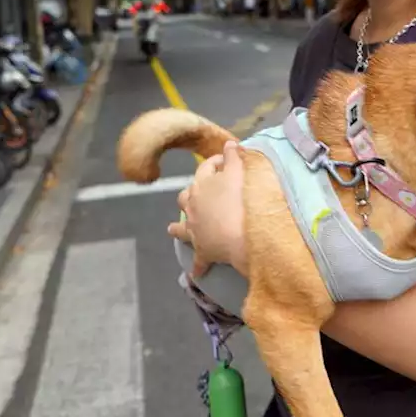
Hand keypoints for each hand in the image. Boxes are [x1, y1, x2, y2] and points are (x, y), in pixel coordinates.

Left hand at [167, 141, 245, 276]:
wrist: (243, 234)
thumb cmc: (242, 199)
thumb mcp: (239, 172)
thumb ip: (234, 157)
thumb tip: (229, 143)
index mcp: (202, 185)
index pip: (205, 168)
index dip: (215, 162)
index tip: (226, 160)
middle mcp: (193, 207)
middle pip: (186, 197)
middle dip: (191, 194)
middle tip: (202, 194)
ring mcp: (195, 230)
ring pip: (181, 228)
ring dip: (178, 228)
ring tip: (173, 229)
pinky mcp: (203, 251)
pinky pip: (199, 261)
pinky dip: (198, 266)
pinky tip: (196, 273)